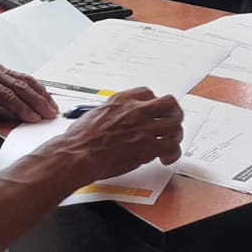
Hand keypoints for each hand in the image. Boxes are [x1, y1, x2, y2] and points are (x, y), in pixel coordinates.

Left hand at [0, 23, 57, 139]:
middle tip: (50, 114)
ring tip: (51, 106)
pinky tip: (42, 94)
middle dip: (37, 101)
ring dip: (40, 93)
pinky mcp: (0, 69)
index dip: (21, 107)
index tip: (33, 118)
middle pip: (20, 86)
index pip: (6, 95)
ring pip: (24, 80)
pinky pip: (22, 76)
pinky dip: (35, 86)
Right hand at [48, 88, 183, 182]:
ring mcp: (144, 128)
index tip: (153, 112)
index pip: (148, 93)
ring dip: (175, 134)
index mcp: (122, 100)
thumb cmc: (80, 138)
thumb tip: (119, 119)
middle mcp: (136, 110)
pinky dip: (173, 153)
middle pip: (169, 104)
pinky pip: (172, 146)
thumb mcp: (96, 113)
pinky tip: (166, 158)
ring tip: (170, 142)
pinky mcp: (148, 147)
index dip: (153, 103)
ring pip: (175, 125)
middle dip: (173, 114)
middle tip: (171, 123)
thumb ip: (113, 113)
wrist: (77, 154)